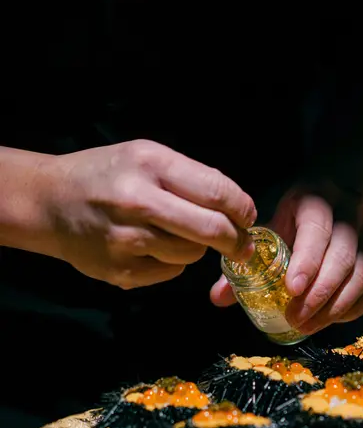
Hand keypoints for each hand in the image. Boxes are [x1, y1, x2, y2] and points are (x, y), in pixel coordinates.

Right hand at [40, 139, 255, 288]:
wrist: (49, 202)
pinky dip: (172, 261)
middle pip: (212, 229)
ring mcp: (128, 240)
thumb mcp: (146, 156)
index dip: (243, 209)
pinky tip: (152, 247)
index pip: (217, 192)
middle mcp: (138, 201)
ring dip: (198, 248)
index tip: (247, 217)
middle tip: (240, 243)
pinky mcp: (121, 271)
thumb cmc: (106, 175)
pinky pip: (171, 271)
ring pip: (193, 253)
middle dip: (236, 239)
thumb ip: (190, 177)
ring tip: (178, 234)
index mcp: (150, 164)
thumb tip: (238, 207)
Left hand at [211, 181, 362, 334]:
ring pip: (361, 275)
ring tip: (308, 325)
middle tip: (295, 318)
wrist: (333, 194)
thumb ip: (247, 258)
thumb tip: (219, 297)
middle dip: (318, 294)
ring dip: (334, 307)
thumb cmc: (293, 213)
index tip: (292, 290)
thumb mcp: (270, 223)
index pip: (317, 230)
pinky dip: (351, 309)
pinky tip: (329, 320)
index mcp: (315, 200)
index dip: (307, 262)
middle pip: (343, 257)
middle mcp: (348, 215)